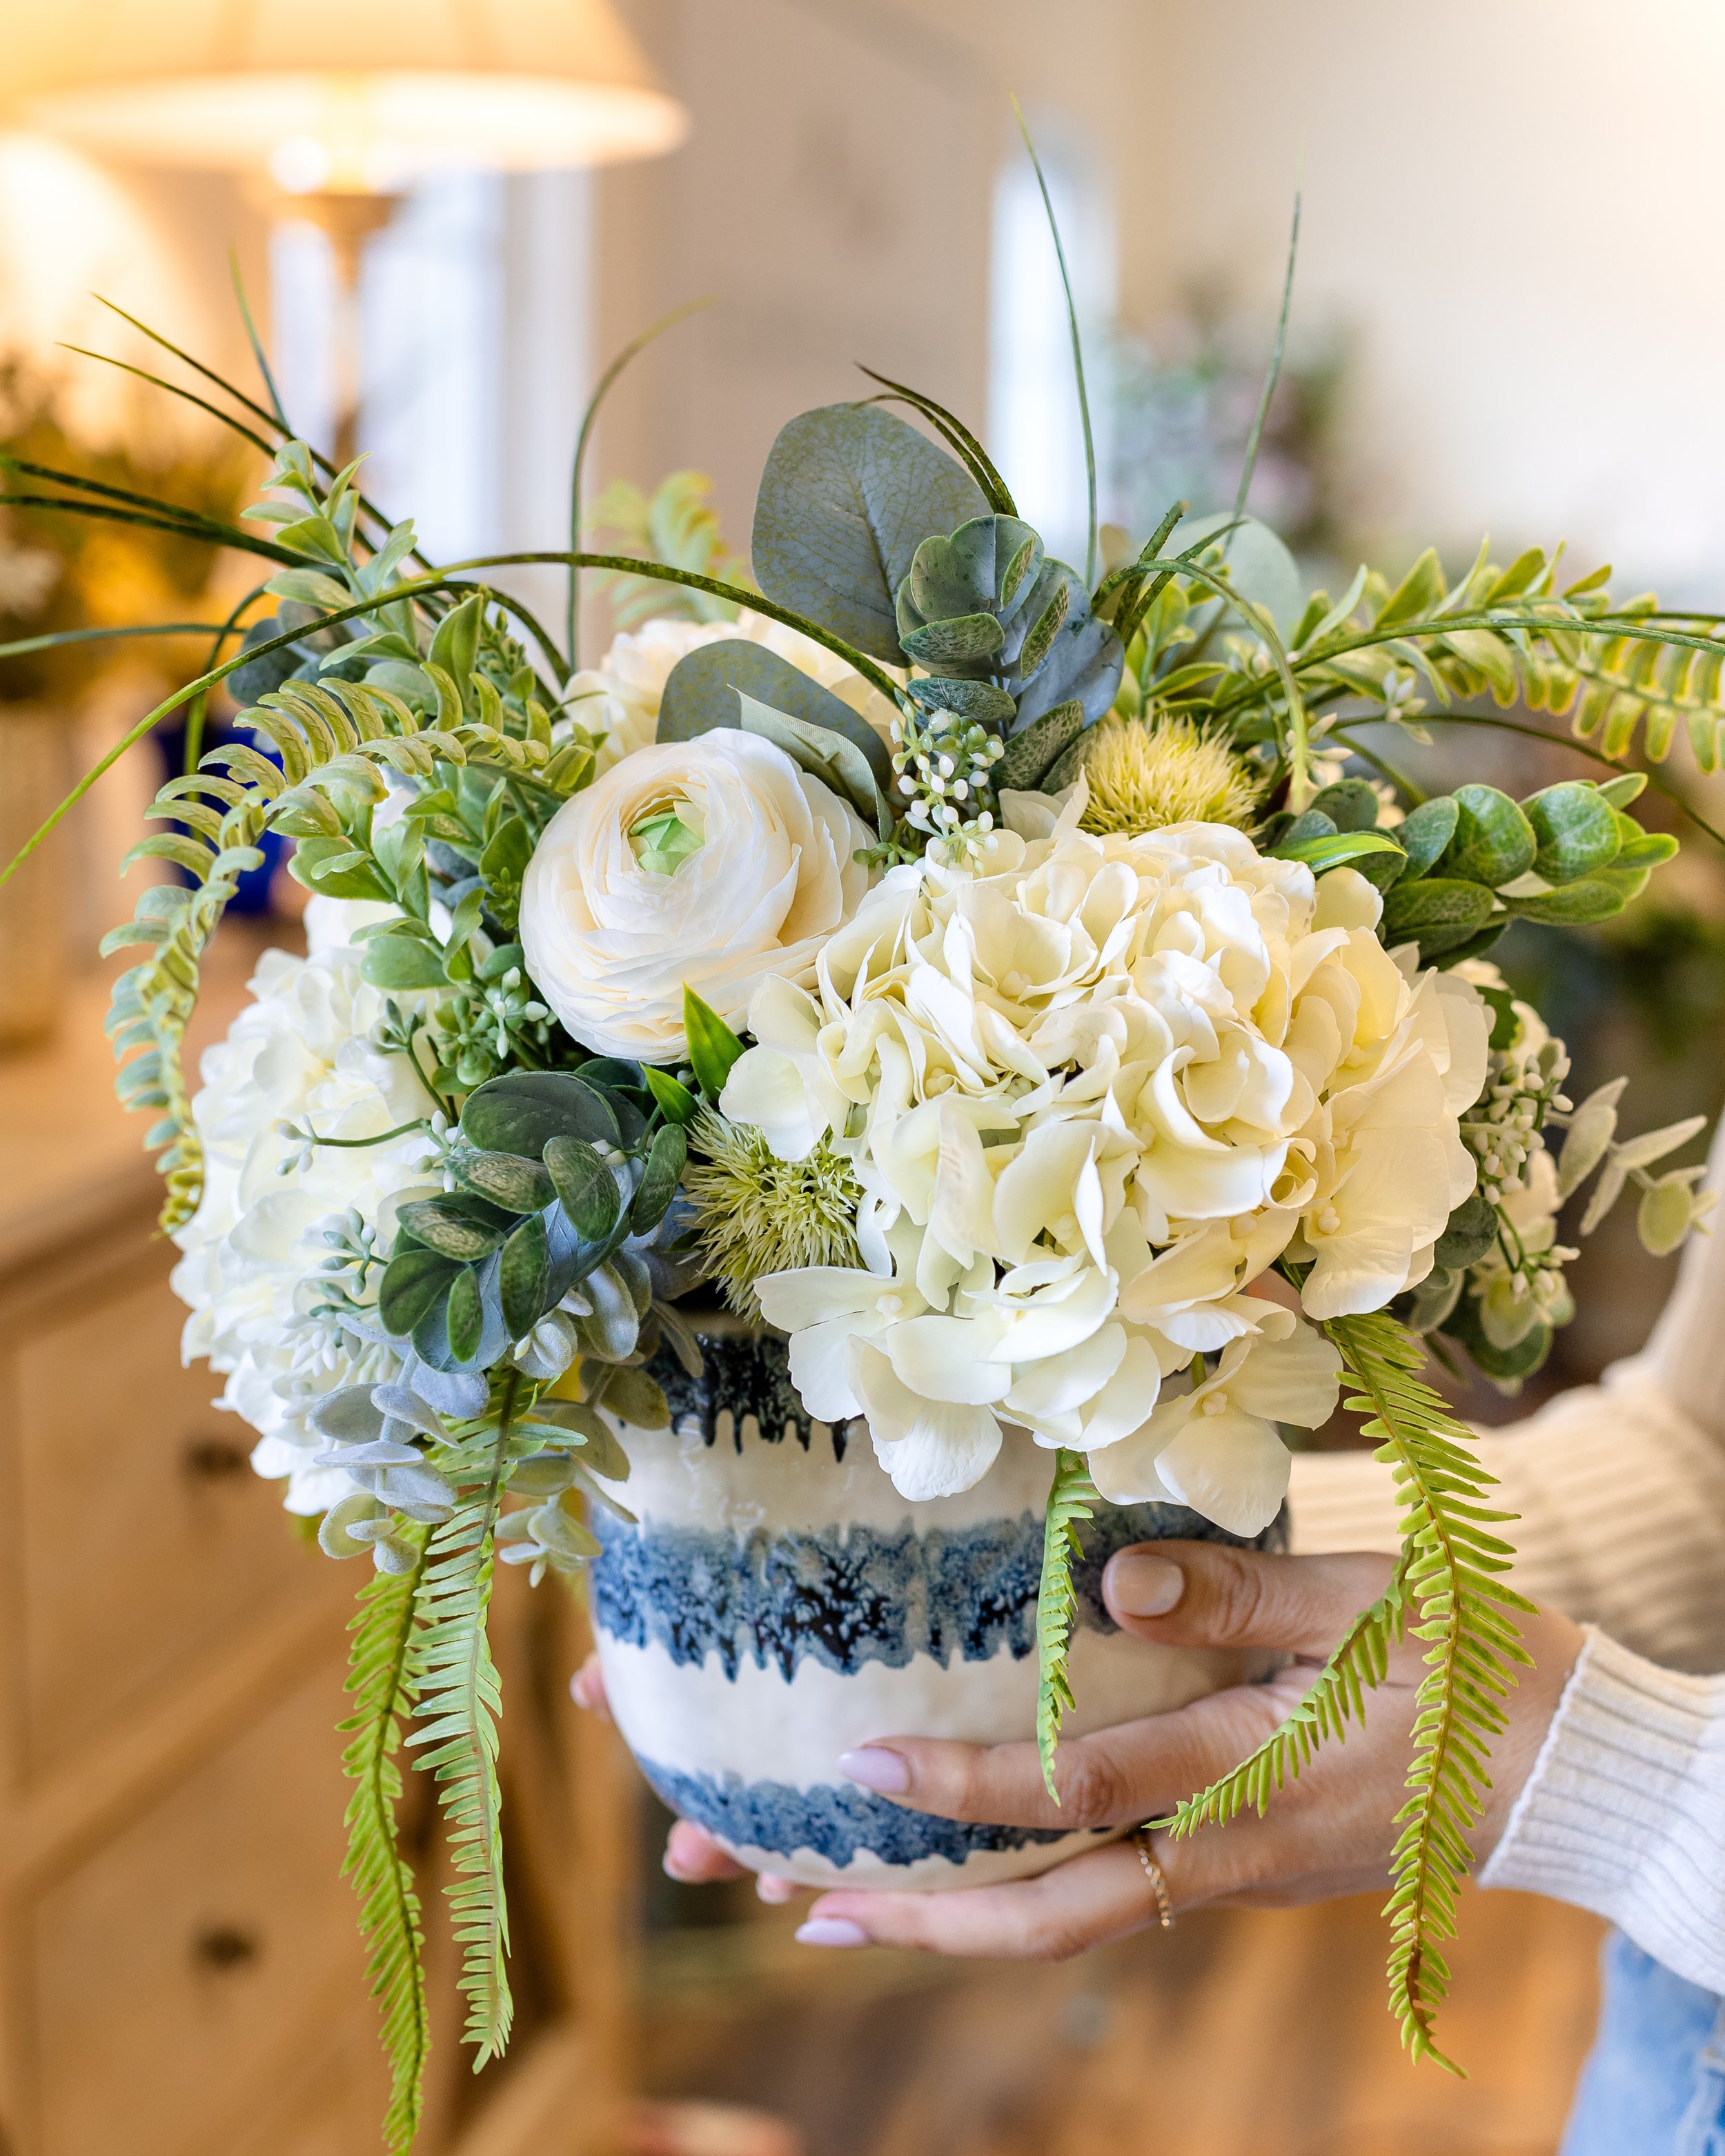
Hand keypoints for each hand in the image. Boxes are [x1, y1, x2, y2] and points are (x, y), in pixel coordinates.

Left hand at [573, 1541, 1584, 1956]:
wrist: (1555, 1766)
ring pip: (1060, 1916)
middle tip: (782, 1892)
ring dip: (941, 1916)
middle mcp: (1217, 1848)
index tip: (861, 1767)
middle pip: (1043, 1910)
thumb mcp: (1363, 1608)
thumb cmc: (1462, 1664)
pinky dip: (1010, 1894)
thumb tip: (1109, 1575)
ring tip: (816, 1898)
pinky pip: (1101, 1896)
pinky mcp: (1229, 1866)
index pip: (1082, 1792)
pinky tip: (948, 1876)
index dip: (969, 1790)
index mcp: (1246, 1778)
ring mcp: (1221, 1870)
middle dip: (910, 1911)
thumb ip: (1240, 1593)